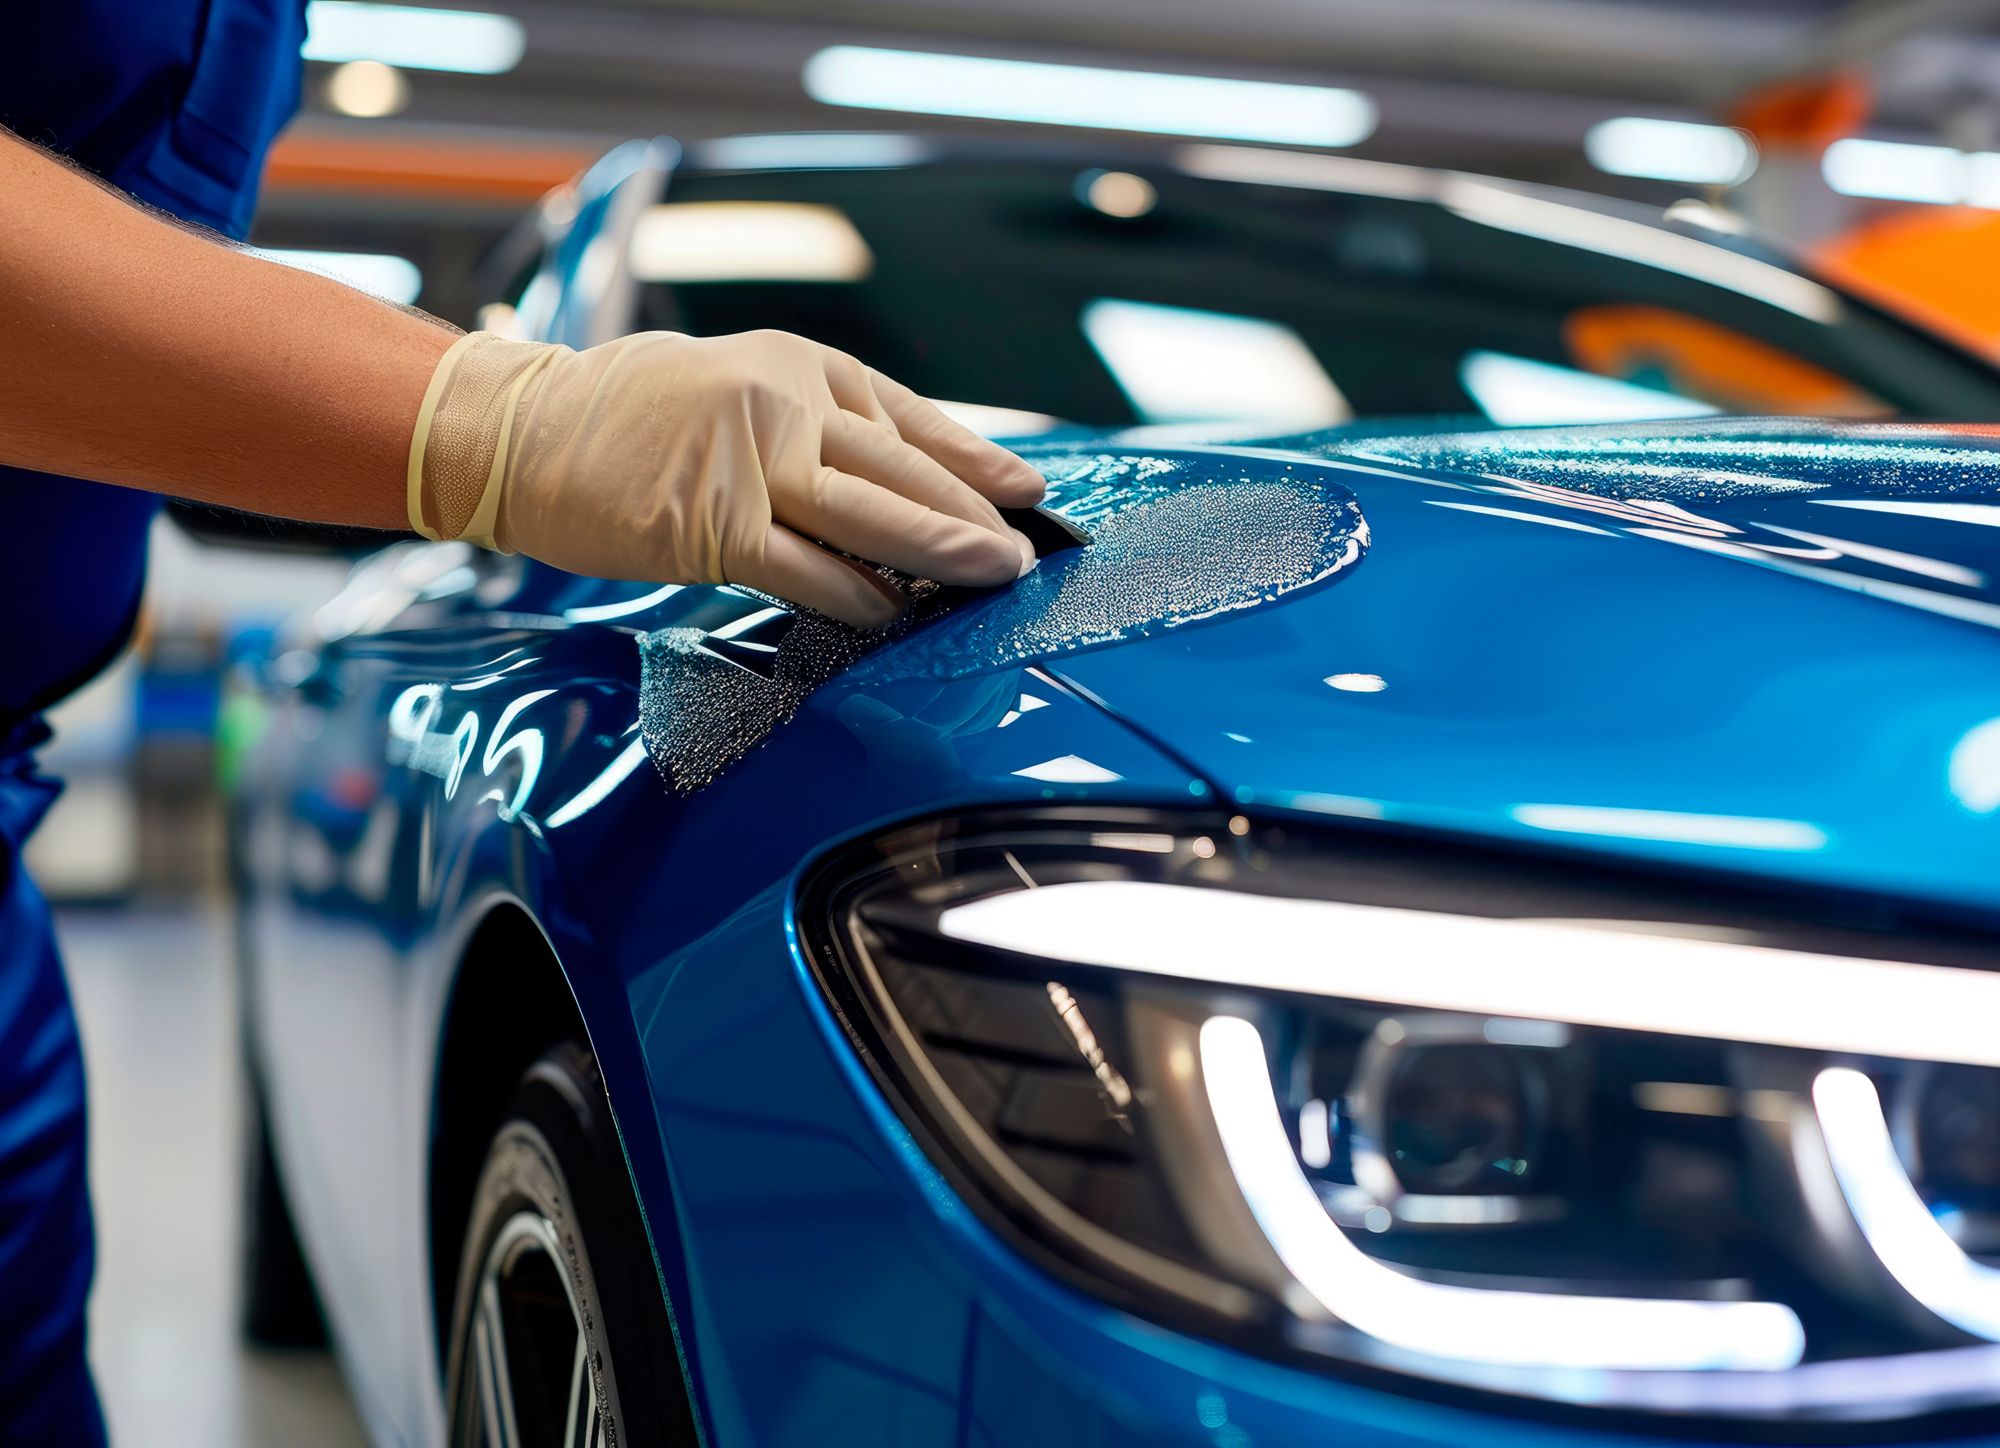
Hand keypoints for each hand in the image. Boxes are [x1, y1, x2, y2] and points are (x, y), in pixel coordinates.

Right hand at [408, 329, 1045, 625]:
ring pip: (874, 515)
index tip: (1025, 488)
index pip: (905, 415)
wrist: (521, 430)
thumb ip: (809, 430)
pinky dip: (858, 595)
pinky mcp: (714, 525)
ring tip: (995, 575)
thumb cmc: (625, 418)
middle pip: (903, 467)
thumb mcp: (733, 388)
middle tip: (1025, 549)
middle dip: (975, 512)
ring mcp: (750, 462)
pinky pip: (808, 570)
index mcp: (794, 364)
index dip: (972, 456)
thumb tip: (890, 487)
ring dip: (944, 550)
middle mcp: (783, 402)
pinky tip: (894, 612)